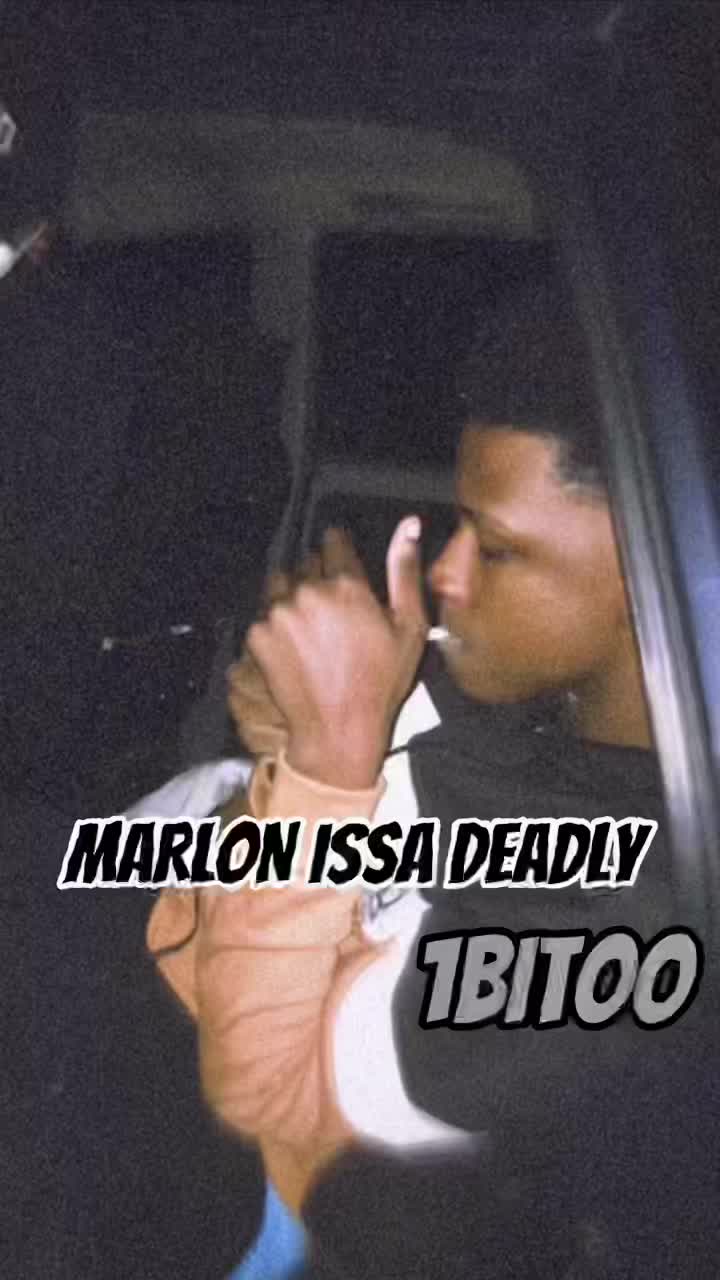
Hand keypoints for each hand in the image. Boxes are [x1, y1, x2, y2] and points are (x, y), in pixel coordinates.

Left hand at [246, 517, 428, 788]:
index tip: (342, 565)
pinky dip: (276, 623)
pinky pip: (264, 614)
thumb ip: (404, 571)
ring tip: (309, 625)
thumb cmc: (381, 682)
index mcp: (347, 585)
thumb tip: (409, 524)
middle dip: (318, 577)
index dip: (339, 550)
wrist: (338, 729)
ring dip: (292, 595)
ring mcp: (279, 613)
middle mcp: (309, 592)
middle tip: (331, 611)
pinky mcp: (258, 635)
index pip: (333, 541)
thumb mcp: (409, 627)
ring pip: (280, 584)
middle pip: (306, 563)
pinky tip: (294, 646)